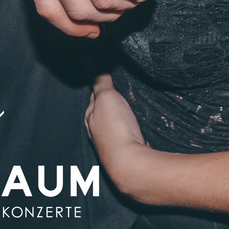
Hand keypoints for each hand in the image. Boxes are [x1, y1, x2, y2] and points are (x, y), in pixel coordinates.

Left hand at [86, 75, 150, 196]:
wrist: (132, 164)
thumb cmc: (116, 130)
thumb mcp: (106, 97)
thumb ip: (101, 82)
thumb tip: (93, 65)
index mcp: (90, 117)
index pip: (94, 96)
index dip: (100, 85)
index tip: (105, 76)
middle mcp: (98, 131)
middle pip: (104, 111)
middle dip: (109, 101)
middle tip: (119, 89)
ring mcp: (113, 143)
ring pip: (116, 123)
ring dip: (121, 115)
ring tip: (130, 106)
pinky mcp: (129, 151)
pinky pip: (128, 133)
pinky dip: (131, 126)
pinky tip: (137, 125)